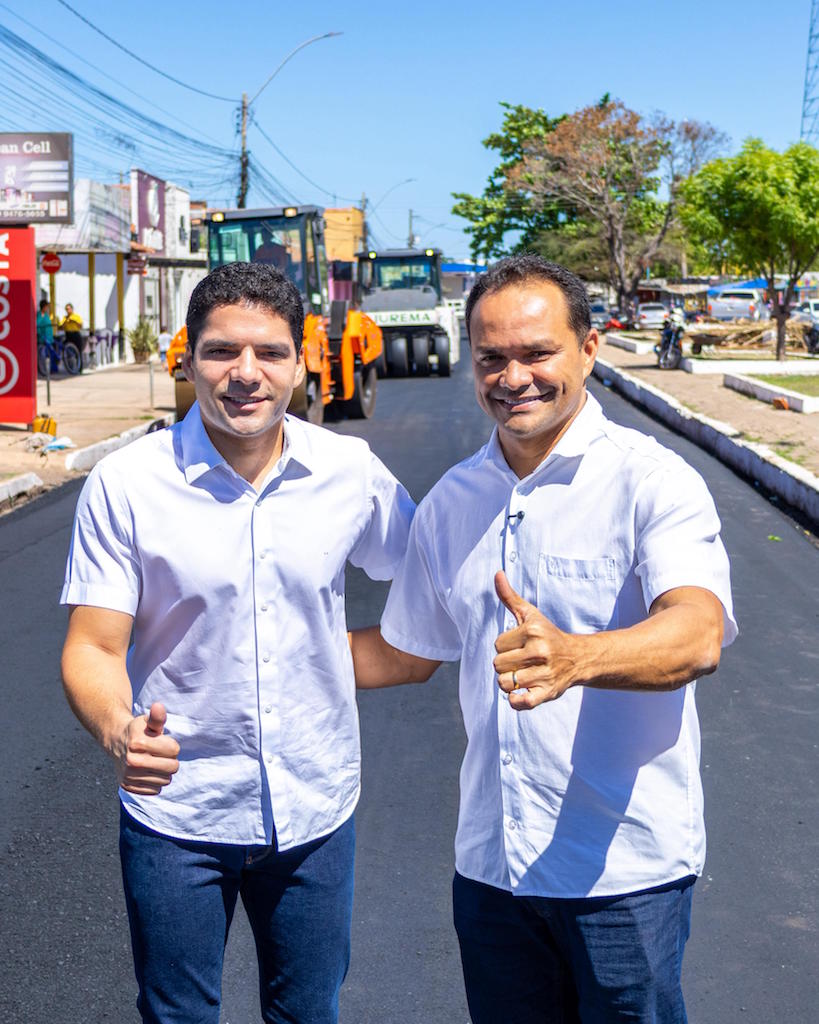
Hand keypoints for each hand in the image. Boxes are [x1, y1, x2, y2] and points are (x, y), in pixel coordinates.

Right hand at [113, 703, 179, 794]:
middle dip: (171, 760)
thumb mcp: (147, 721)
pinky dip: (155, 782)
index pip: (174, 750)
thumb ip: (157, 717)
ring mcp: (129, 776)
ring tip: (154, 762)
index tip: (162, 742)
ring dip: (163, 772)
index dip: (171, 745)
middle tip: (161, 754)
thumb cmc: (138, 731)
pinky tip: (147, 772)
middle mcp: (132, 761)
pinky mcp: (128, 786)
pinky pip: (155, 790)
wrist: (116, 742)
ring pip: (166, 780)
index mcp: (138, 743)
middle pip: (172, 767)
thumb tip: (158, 706)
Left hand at [493, 571, 580, 709]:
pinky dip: (516, 701)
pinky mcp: (547, 693)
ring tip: (522, 675)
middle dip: (505, 664)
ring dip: (509, 682)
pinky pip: (521, 703)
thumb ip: (510, 596)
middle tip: (521, 662)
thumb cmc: (547, 635)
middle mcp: (540, 651)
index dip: (505, 646)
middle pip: (498, 664)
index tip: (519, 645)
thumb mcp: (530, 614)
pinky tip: (520, 693)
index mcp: (533, 631)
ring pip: (504, 683)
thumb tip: (497, 574)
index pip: (497, 644)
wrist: (578, 658)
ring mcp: (544, 674)